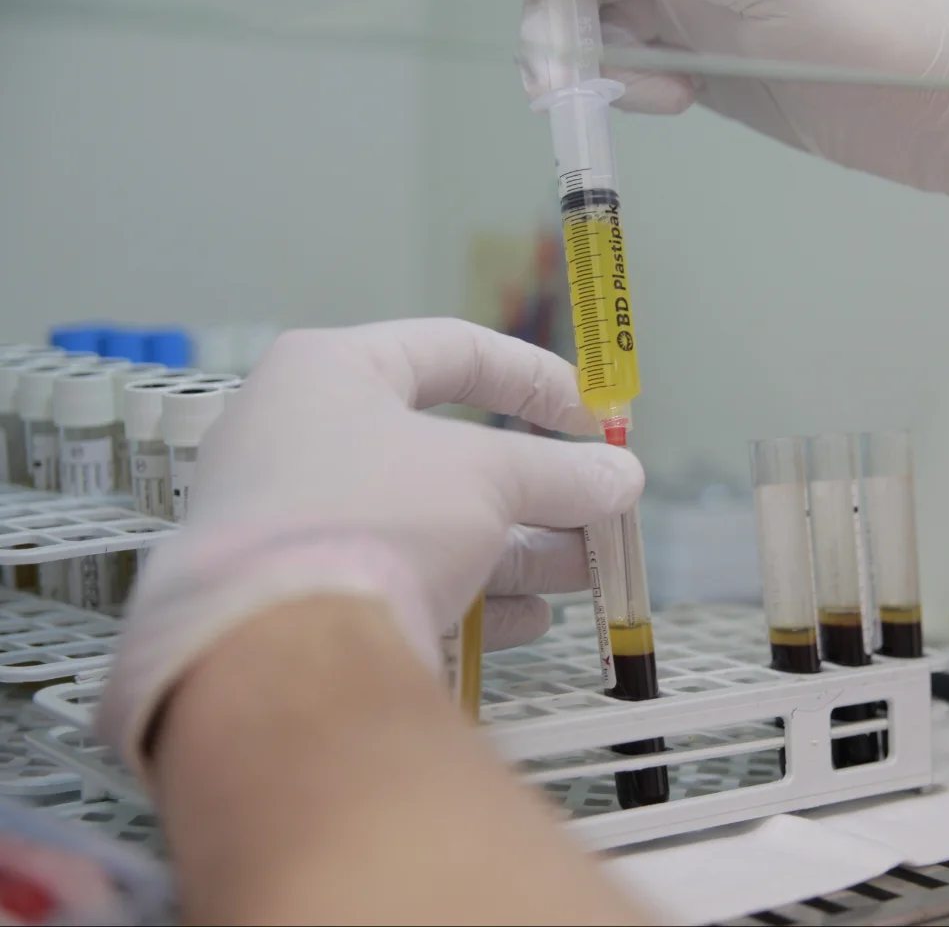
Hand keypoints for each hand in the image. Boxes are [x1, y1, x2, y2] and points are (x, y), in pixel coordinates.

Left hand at [97, 318, 642, 772]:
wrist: (270, 655)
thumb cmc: (376, 515)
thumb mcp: (482, 478)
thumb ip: (558, 471)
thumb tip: (622, 476)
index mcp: (333, 371)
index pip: (452, 350)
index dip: (535, 377)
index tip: (597, 417)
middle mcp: (306, 437)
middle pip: (447, 449)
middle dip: (536, 482)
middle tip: (602, 506)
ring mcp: (300, 520)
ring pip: (431, 521)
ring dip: (517, 545)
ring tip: (587, 568)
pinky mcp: (304, 594)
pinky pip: (400, 577)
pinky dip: (471, 594)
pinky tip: (531, 620)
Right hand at [507, 0, 948, 216]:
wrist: (923, 108)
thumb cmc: (874, 19)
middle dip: (552, 6)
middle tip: (559, 66)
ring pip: (583, 15)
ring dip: (580, 59)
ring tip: (632, 93)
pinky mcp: (682, 58)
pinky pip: (618, 66)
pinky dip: (622, 89)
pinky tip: (672, 100)